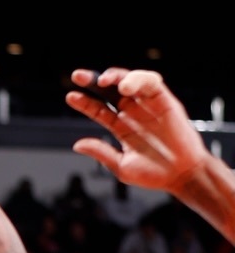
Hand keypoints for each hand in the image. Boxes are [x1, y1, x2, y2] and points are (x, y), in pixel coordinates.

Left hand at [67, 67, 210, 193]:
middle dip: (93, 81)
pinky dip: (138, 79)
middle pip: (110, 91)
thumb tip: (77, 144)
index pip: (98, 110)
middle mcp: (133, 113)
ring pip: (129, 82)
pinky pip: (152, 82)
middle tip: (78, 76)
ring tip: (103, 81)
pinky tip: (125, 86)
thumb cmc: (154, 174)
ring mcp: (148, 106)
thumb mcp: (121, 166)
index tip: (70, 96)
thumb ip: (101, 153)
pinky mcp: (166, 101)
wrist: (182, 176)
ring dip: (115, 77)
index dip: (84, 103)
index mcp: (121, 127)